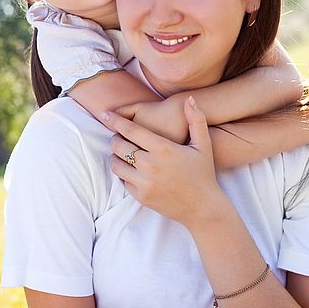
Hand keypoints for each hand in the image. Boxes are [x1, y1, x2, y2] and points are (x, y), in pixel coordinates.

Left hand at [104, 97, 224, 227]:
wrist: (203, 207)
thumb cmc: (203, 173)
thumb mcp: (203, 145)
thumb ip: (196, 120)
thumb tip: (189, 99)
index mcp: (163, 149)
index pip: (131, 130)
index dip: (115, 121)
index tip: (105, 114)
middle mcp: (151, 165)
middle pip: (119, 146)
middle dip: (116, 139)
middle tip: (119, 137)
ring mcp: (144, 182)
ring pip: (116, 164)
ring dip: (116, 156)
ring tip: (123, 153)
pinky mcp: (140, 196)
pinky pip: (122, 180)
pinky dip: (123, 173)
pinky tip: (130, 169)